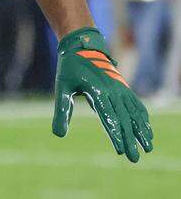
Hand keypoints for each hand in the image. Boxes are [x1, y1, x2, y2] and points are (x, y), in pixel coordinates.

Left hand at [52, 26, 151, 162]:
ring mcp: (120, 88)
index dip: (116, 135)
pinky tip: (147, 129)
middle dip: (130, 140)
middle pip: (124, 119)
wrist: (82, 46)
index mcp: (98, 91)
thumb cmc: (70, 68)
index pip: (109, 118)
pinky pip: (136, 104)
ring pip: (134, 113)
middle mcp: (113, 91)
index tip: (121, 151)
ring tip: (148, 147)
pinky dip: (142, 117)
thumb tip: (58, 134)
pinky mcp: (123, 87)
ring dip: (141, 130)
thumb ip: (62, 111)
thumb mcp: (62, 87)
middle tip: (134, 159)